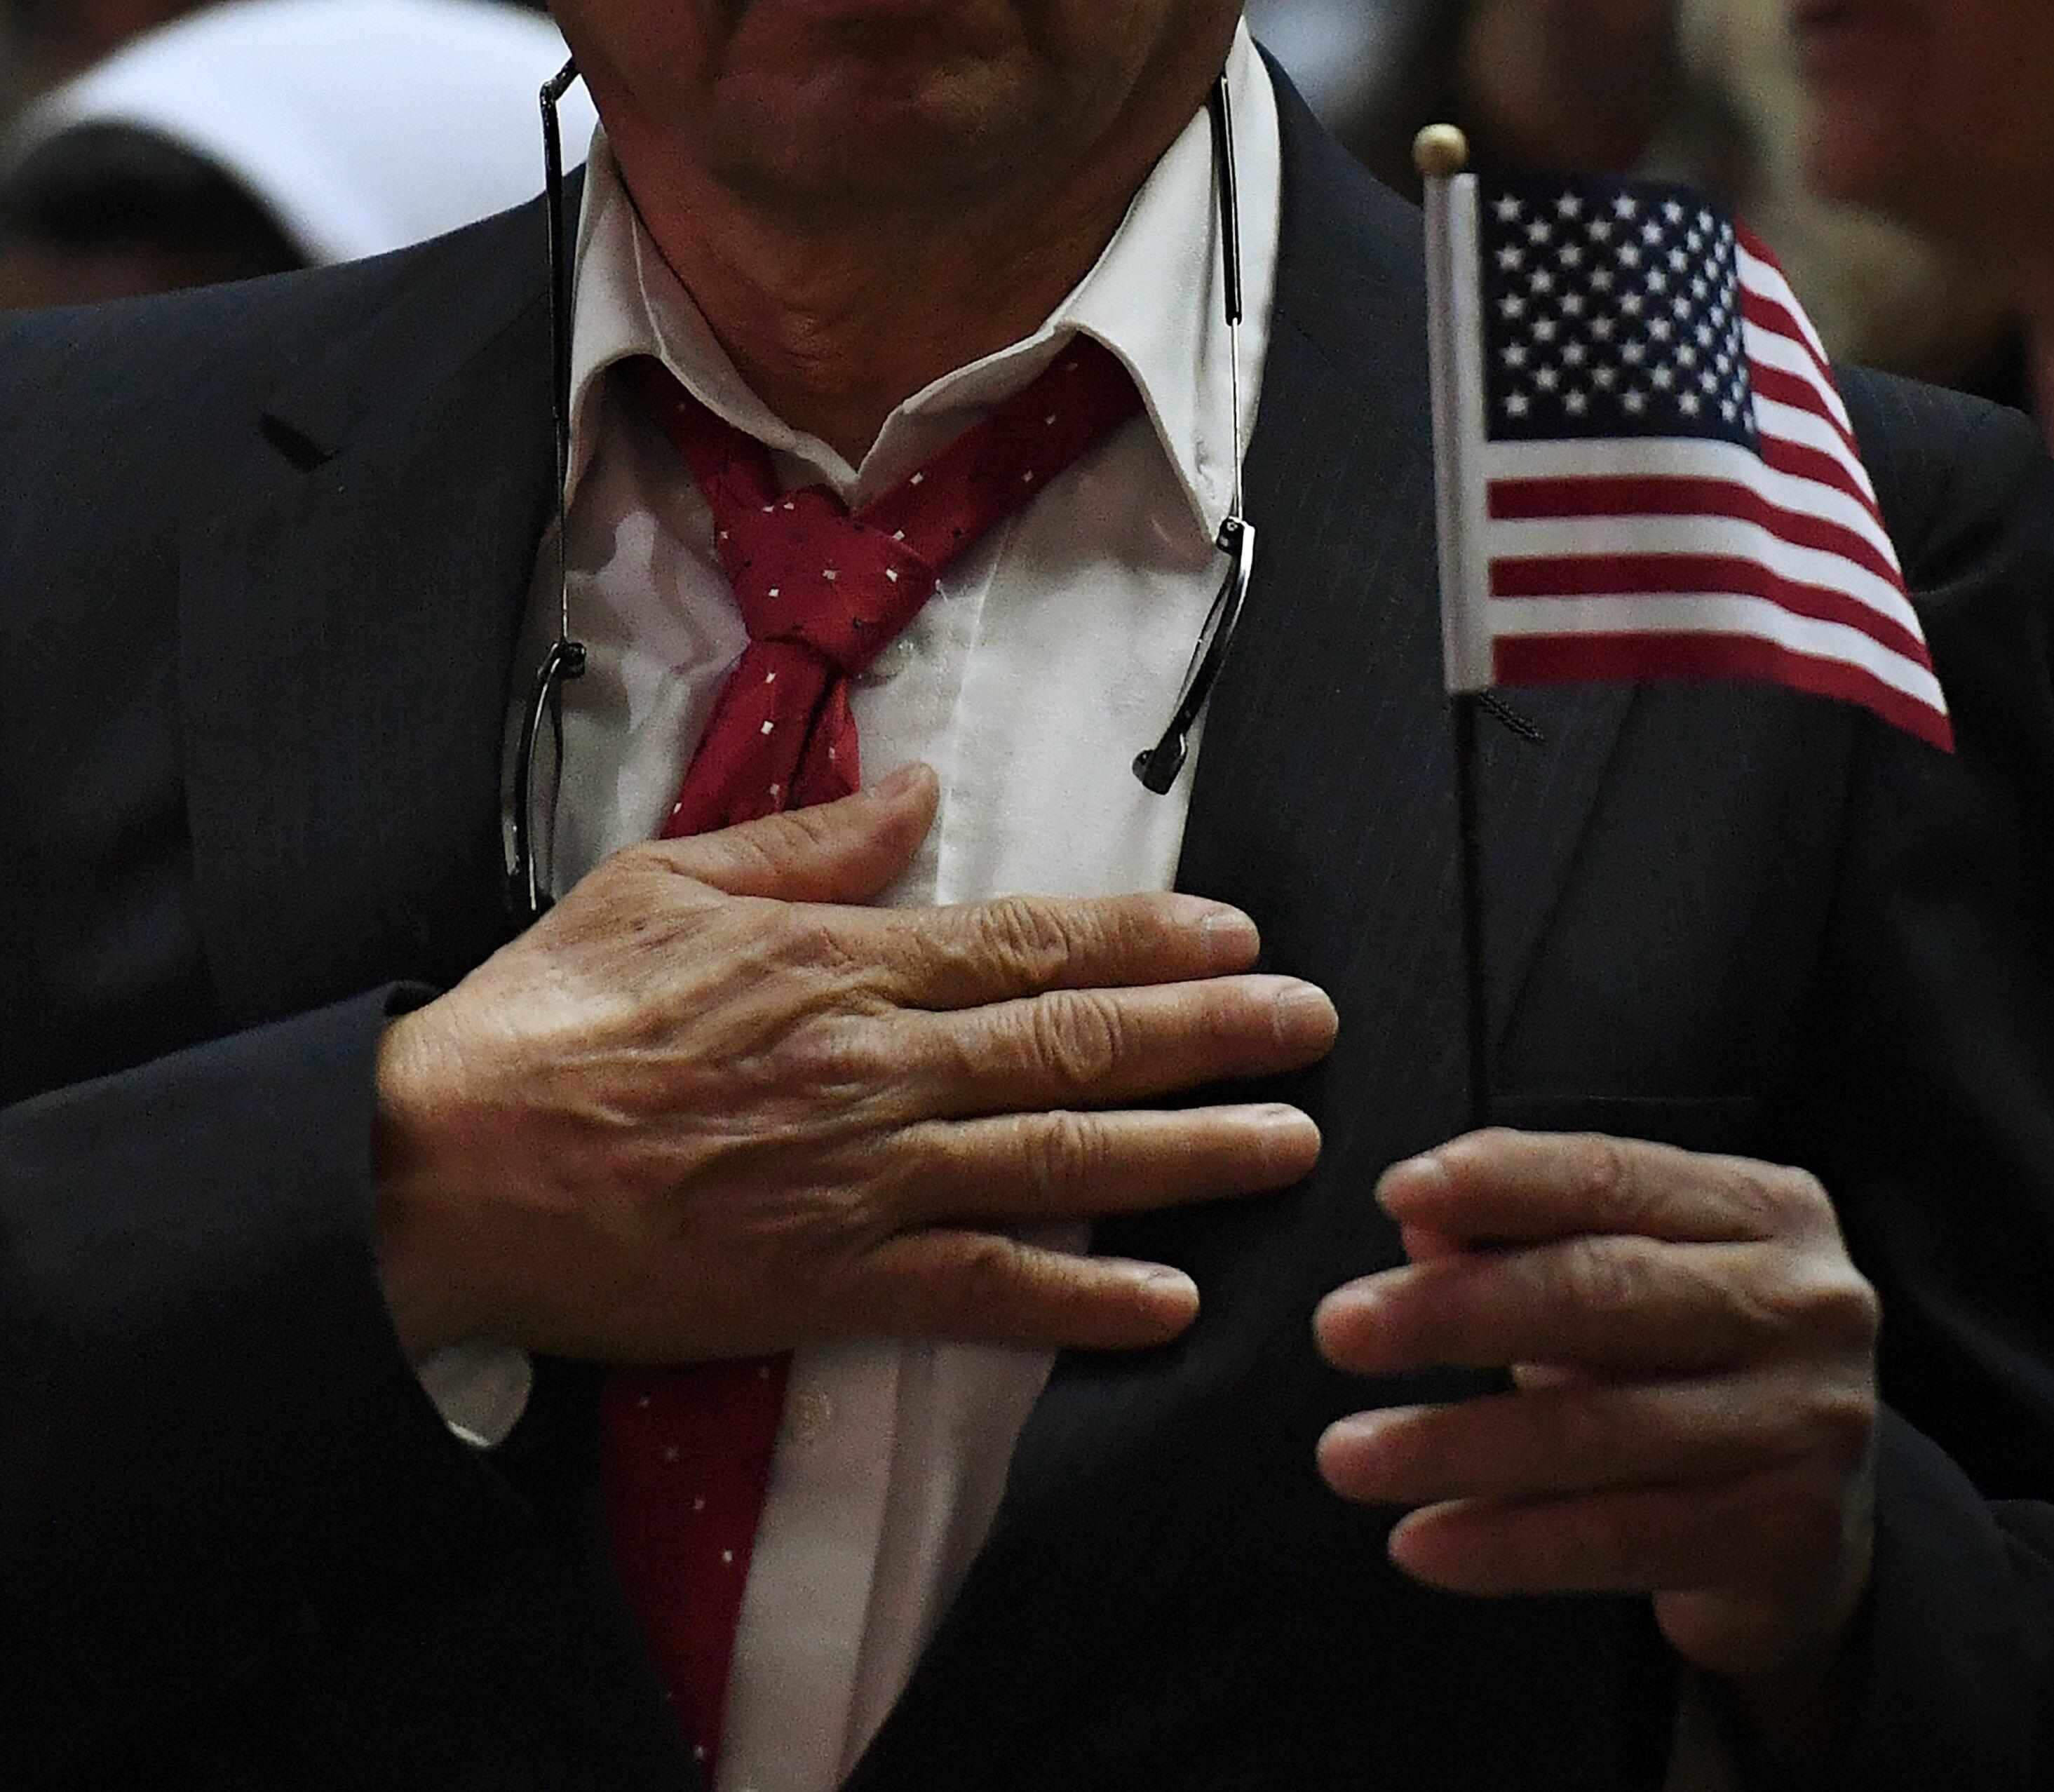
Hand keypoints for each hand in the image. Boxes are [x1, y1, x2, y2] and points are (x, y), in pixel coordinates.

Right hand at [372, 766, 1335, 1365]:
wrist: (445, 1167)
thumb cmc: (551, 1015)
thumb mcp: (666, 885)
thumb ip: (807, 844)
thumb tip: (920, 788)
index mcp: (842, 961)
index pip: (1029, 941)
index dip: (1146, 938)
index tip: (1238, 934)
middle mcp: (878, 1066)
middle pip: (1076, 1045)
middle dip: (1211, 1033)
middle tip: (1315, 1027)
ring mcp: (862, 1180)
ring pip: (1058, 1163)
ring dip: (1187, 1155)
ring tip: (1288, 1146)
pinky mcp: (829, 1283)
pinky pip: (981, 1292)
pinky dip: (1079, 1302)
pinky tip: (1168, 1304)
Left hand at [1313, 1131, 1878, 1691]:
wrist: (1809, 1524)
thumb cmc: (1682, 1366)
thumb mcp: (1617, 1279)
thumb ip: (1519, 1238)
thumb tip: (1418, 1219)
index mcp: (1764, 1209)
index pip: (1614, 1176)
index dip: (1502, 1180)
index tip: (1395, 1191)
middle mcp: (1806, 1303)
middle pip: (1604, 1292)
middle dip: (1455, 1310)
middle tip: (1338, 1329)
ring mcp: (1812, 1420)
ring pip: (1602, 1429)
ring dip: (1455, 1444)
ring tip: (1346, 1455)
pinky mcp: (1793, 1533)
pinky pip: (1621, 1538)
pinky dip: (1508, 1545)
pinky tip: (1417, 1544)